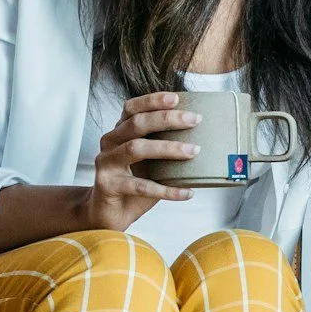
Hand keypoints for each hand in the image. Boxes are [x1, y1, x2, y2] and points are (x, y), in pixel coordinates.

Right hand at [82, 91, 199, 230]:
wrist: (108, 213)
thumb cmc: (134, 184)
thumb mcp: (151, 163)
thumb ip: (165, 148)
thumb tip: (204, 141)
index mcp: (120, 132)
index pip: (132, 108)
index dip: (152, 100)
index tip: (177, 98)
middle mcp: (109, 142)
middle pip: (137, 124)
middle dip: (167, 119)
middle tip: (194, 120)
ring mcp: (106, 163)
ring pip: (136, 149)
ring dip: (168, 148)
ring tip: (193, 151)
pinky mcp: (107, 185)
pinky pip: (140, 186)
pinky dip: (167, 190)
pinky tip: (187, 192)